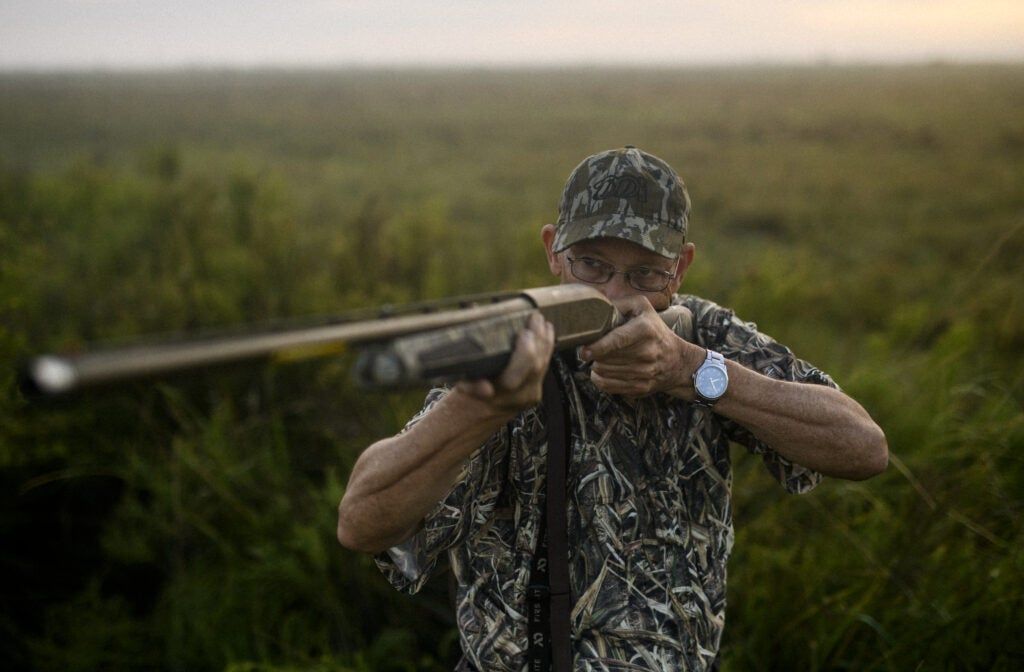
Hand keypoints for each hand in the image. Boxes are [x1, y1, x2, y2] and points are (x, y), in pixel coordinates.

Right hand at [455, 312, 554, 415]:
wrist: (479, 414)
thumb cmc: (468, 391)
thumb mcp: (461, 378)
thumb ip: (467, 351)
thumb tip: (473, 314)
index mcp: (495, 394)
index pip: (515, 375)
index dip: (523, 353)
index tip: (522, 332)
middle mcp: (515, 397)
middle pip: (535, 367)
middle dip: (537, 339)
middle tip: (535, 318)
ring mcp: (529, 395)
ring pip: (543, 366)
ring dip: (544, 341)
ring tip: (542, 321)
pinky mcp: (536, 392)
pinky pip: (545, 368)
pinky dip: (546, 348)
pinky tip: (546, 333)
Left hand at [581, 295, 700, 398]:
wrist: (677, 361)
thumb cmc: (654, 330)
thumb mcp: (642, 308)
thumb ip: (619, 304)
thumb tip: (596, 308)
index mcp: (645, 330)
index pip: (617, 340)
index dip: (597, 347)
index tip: (584, 350)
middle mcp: (646, 352)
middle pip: (605, 358)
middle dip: (594, 353)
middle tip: (593, 348)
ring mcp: (644, 373)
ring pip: (603, 372)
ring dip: (596, 365)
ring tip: (601, 357)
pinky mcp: (640, 387)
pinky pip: (607, 386)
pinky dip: (599, 378)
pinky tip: (604, 369)